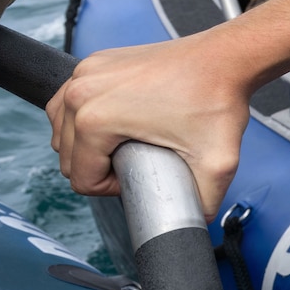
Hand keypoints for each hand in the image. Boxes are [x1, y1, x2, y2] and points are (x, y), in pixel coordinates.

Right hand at [47, 0, 289, 217]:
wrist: (227, 58)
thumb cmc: (218, 99)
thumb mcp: (216, 164)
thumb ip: (203, 206)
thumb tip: (195, 232)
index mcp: (96, 119)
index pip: (80, 179)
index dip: (110, 189)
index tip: (140, 175)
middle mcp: (81, 93)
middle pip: (66, 155)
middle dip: (97, 168)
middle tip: (136, 162)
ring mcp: (85, 73)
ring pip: (62, 130)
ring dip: (86, 145)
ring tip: (123, 146)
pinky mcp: (94, 62)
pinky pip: (70, 102)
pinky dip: (83, 118)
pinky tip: (113, 124)